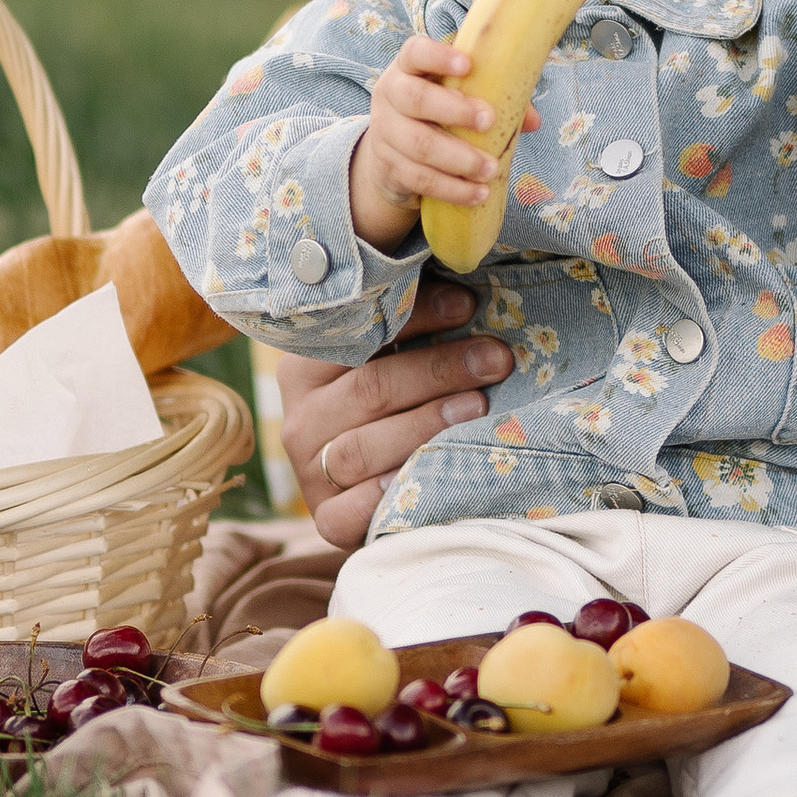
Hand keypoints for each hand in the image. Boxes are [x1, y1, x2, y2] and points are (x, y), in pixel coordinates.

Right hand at [275, 279, 514, 548]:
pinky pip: (352, 510)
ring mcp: (310, 471)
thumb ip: (407, 323)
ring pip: (364, 446)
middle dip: (440, 369)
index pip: (358, 334)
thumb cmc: (393, 398)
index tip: (469, 303)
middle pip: (371, 388)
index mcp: (306, 366)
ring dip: (427, 424)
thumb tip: (467, 277)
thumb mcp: (388, 356)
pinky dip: (387, 493)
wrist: (366, 483)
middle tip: (497, 358)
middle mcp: (299, 418)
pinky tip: (426, 474)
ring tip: (479, 406)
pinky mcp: (327, 519)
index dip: (416, 316)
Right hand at [349, 35, 505, 246]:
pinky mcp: (389, 168)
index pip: (415, 52)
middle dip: (455, 110)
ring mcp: (385, 133)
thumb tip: (533, 121)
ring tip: (491, 169)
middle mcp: (390, 95)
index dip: (439, 56)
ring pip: (419, 145)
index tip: (468, 65)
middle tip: (489, 121)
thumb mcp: (458, 97)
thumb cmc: (437, 114)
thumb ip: (495, 98)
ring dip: (459, 159)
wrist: (392, 155)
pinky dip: (452, 189)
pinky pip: (419, 179)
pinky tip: (477, 193)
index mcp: (408, 68)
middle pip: (415, 99)